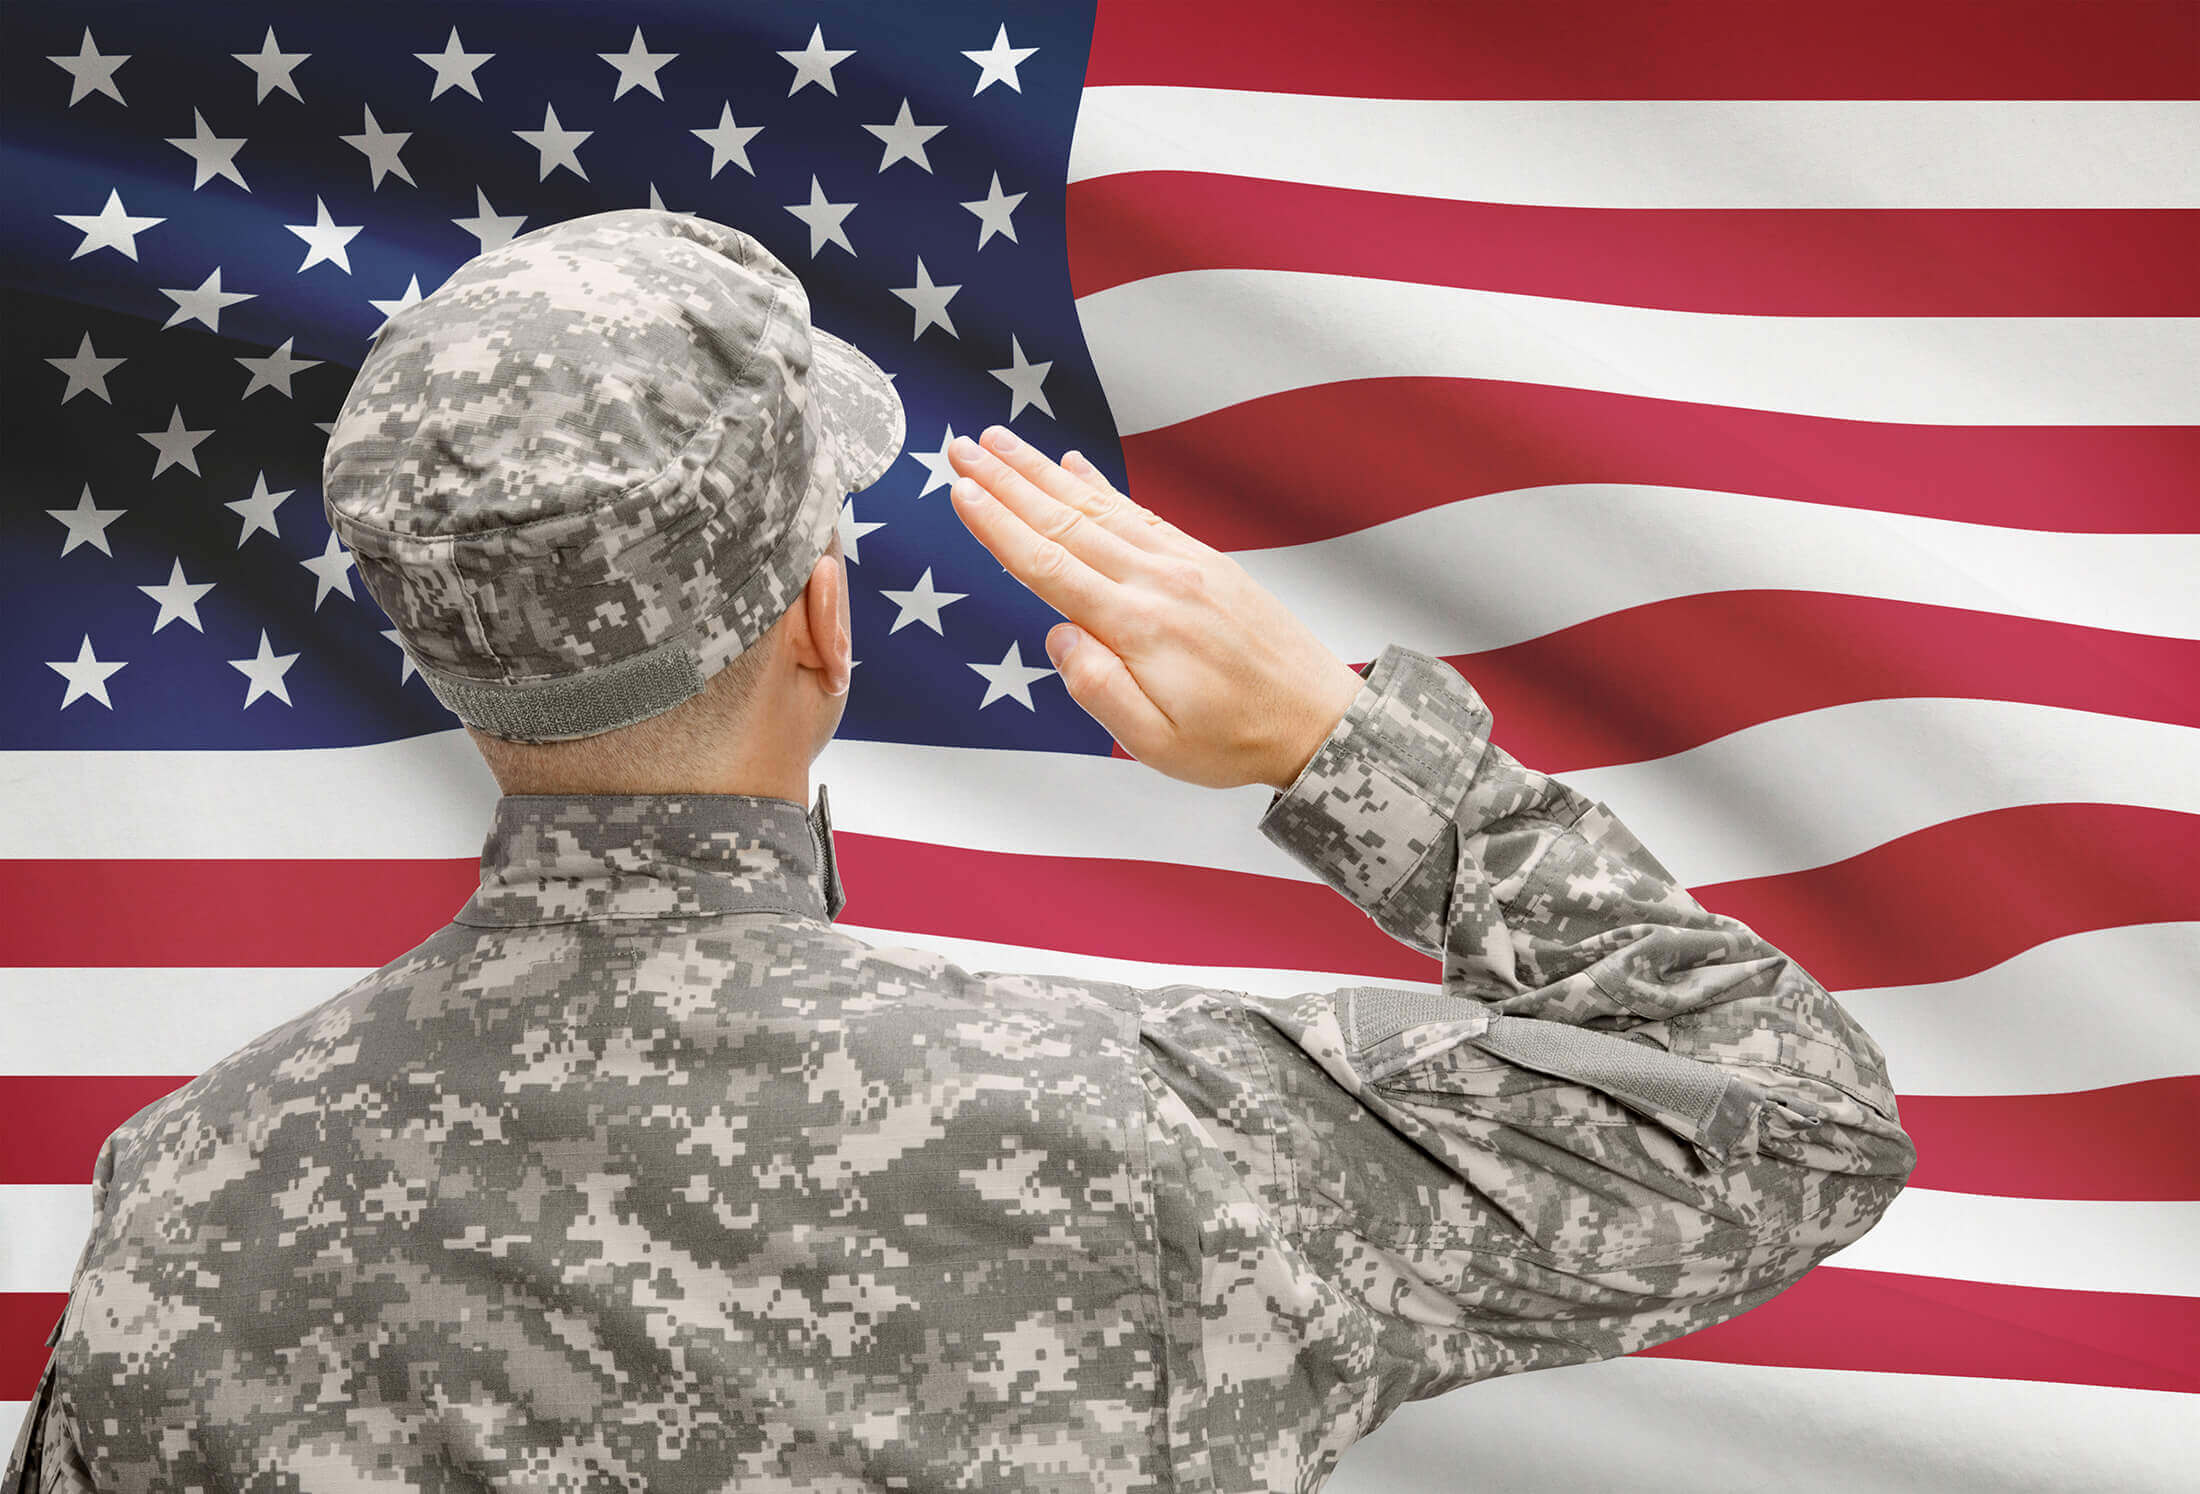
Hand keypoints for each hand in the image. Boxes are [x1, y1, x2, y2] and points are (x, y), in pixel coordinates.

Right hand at [946, 426, 1367, 791]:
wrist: (1318, 718)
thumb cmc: (1235, 740)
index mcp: (1138, 627)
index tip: (960, 491)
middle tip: (961, 448)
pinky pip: (1141, 512)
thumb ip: (1098, 689)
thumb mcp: (1156, 742)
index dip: (999, 526)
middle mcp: (1159, 581)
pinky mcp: (1206, 561)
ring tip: (1001, 442)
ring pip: (1099, 508)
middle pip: (1065, 522)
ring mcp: (1185, 564)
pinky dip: (1101, 487)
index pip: (1050, 566)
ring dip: (1044, 472)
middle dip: (1007, 482)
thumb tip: (1057, 635)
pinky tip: (1075, 466)